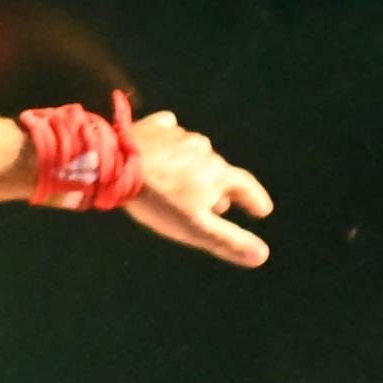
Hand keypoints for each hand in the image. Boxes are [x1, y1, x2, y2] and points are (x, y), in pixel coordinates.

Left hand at [115, 105, 275, 267]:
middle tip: (217, 205)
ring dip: (193, 169)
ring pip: (194, 156)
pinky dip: (171, 146)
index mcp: (217, 173)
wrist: (119, 167)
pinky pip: (170, 134)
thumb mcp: (195, 228)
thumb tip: (263, 255)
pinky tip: (164, 151)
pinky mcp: (157, 127)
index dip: (255, 200)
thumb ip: (229, 241)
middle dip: (219, 189)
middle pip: (218, 172)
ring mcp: (180, 135)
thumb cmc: (160, 201)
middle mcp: (204, 149)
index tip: (263, 210)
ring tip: (183, 183)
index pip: (245, 187)